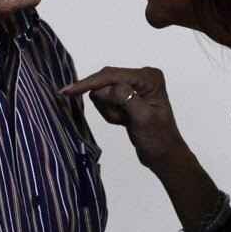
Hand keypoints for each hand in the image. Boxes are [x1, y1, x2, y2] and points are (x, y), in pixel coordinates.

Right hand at [60, 65, 187, 169]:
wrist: (163, 155)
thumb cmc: (158, 139)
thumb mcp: (142, 118)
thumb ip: (124, 99)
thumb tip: (104, 88)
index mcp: (148, 77)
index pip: (112, 75)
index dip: (89, 83)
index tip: (67, 91)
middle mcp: (141, 77)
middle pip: (105, 82)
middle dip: (107, 103)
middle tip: (121, 119)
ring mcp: (134, 86)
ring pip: (103, 93)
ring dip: (109, 111)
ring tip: (125, 121)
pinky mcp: (127, 96)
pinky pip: (106, 101)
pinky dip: (110, 113)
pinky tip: (124, 121)